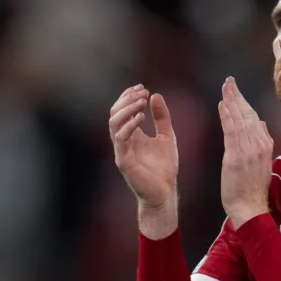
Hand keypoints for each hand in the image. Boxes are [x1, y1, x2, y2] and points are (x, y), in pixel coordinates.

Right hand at [109, 84, 178, 211]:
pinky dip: (129, 125)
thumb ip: (161, 117)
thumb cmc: (164, 168)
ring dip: (127, 109)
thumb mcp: (167, 136)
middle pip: (115, 113)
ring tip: (142, 102)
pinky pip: (120, 139)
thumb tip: (155, 95)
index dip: (129, 96)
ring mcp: (121, 150)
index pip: (122, 110)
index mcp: (131, 135)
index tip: (143, 88)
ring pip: (114, 123)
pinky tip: (141, 117)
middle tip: (143, 93)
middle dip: (127, 100)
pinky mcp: (124, 161)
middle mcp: (123, 141)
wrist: (165, 192)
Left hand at [217, 77, 272, 228]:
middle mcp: (259, 143)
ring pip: (240, 119)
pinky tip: (222, 104)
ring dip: (231, 101)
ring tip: (225, 87)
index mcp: (266, 144)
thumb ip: (262, 141)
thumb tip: (261, 123)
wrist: (250, 206)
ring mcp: (248, 149)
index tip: (237, 91)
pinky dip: (227, 116)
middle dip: (238, 96)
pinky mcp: (236, 155)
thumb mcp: (263, 162)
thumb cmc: (253, 188)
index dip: (245, 103)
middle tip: (229, 81)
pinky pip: (231, 131)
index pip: (254, 118)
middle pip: (247, 114)